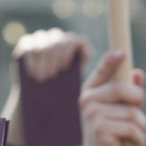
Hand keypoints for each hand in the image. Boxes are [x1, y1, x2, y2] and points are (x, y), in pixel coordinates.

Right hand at [2, 29, 92, 145]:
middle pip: (59, 41)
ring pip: (43, 42)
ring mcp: (43, 40)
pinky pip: (28, 44)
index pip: (77, 41)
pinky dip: (30, 59)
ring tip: (42, 78)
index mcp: (77, 48)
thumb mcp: (86, 86)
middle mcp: (61, 40)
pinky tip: (32, 72)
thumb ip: (103, 70)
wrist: (42, 104)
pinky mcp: (27, 44)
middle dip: (54, 59)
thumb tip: (117, 55)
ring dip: (42, 60)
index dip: (69, 51)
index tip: (64, 69)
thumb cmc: (68, 97)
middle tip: (51, 77)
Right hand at [74, 50, 145, 145]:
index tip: (122, 52)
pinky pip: (132, 128)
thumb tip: (138, 73)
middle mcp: (88, 99)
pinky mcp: (101, 130)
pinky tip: (135, 142)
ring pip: (132, 112)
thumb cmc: (111, 131)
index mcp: (91, 90)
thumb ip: (128, 92)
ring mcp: (93, 114)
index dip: (112, 61)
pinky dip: (139, 137)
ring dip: (141, 125)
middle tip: (139, 113)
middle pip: (122, 89)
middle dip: (139, 99)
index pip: (102, 71)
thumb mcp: (119, 110)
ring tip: (136, 133)